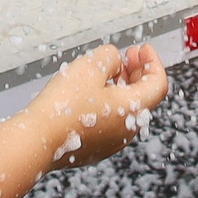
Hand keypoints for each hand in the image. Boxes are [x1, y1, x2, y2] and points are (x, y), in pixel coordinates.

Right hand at [29, 43, 168, 168]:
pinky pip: (110, 121)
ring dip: (122, 86)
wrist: (39, 140)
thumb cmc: (64, 107)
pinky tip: (91, 92)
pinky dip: (109, 102)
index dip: (153, 62)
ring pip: (126, 109)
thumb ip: (110, 56)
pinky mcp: (95, 148)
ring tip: (107, 71)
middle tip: (128, 56)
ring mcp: (111, 142)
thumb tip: (115, 61)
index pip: (158, 84)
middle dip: (138, 72)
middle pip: (144, 97)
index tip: (143, 49)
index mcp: (132, 110)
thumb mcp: (90, 66)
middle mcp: (127, 130)